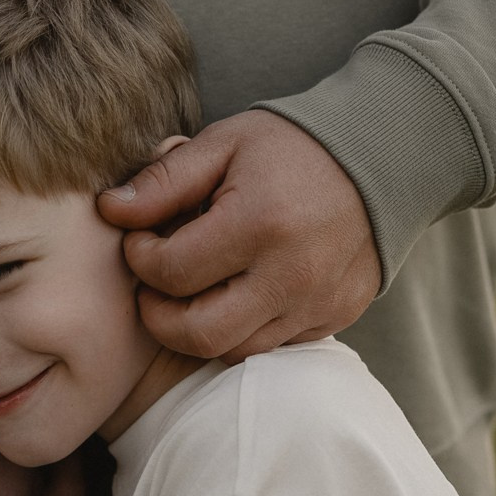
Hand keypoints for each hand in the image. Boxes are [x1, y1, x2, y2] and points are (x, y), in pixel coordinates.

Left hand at [99, 110, 381, 361]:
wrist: (386, 156)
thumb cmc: (294, 147)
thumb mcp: (225, 144)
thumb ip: (164, 182)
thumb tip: (109, 211)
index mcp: (260, 223)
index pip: (171, 272)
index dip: (140, 259)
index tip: (139, 240)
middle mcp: (291, 274)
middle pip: (196, 333)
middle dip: (158, 315)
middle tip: (153, 285)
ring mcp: (316, 304)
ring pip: (231, 351)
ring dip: (198, 328)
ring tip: (192, 289)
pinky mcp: (333, 317)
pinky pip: (271, 346)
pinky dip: (242, 329)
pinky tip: (237, 293)